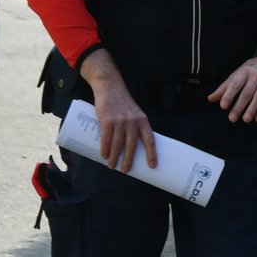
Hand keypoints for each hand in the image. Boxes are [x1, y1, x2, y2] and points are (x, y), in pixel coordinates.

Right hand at [79, 50, 156, 172]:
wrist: (110, 87)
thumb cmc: (122, 102)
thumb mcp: (134, 112)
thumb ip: (134, 125)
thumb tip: (131, 144)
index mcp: (143, 120)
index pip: (150, 140)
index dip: (152, 153)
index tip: (152, 165)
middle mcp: (133, 122)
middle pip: (132, 146)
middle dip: (129, 160)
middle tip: (126, 170)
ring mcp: (120, 121)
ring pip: (118, 145)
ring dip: (115, 158)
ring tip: (112, 166)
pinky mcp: (107, 120)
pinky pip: (106, 139)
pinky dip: (105, 149)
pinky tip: (104, 155)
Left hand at [208, 57, 256, 122]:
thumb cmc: (251, 69)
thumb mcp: (237, 74)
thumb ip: (225, 87)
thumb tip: (210, 98)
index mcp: (244, 72)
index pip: (236, 84)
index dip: (229, 95)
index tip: (223, 106)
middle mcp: (256, 76)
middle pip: (247, 93)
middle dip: (239, 106)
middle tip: (232, 118)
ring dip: (252, 109)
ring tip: (245, 119)